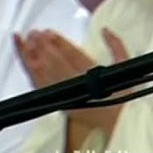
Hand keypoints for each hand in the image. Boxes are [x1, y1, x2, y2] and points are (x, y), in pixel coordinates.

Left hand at [13, 28, 131, 133]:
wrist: (119, 121)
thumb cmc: (122, 96)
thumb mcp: (125, 66)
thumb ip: (117, 46)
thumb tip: (106, 31)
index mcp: (93, 75)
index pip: (73, 55)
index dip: (60, 42)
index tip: (49, 32)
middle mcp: (77, 86)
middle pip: (55, 63)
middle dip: (43, 47)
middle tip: (35, 34)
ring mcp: (65, 96)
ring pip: (44, 75)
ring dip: (33, 58)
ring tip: (26, 43)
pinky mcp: (58, 103)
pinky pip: (41, 88)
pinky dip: (32, 75)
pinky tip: (28, 64)